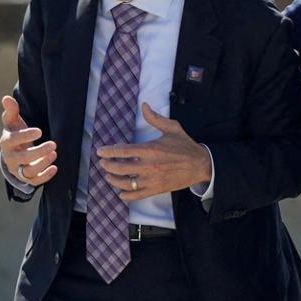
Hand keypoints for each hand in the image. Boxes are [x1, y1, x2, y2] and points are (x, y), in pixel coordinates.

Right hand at [0, 95, 57, 185]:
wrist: (14, 152)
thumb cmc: (15, 132)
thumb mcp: (12, 121)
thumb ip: (11, 110)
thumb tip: (7, 98)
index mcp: (6, 142)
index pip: (13, 140)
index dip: (25, 136)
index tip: (39, 131)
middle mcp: (10, 158)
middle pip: (23, 158)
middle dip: (38, 152)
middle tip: (53, 144)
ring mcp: (18, 169)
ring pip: (28, 171)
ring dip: (42, 164)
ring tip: (54, 153)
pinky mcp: (27, 178)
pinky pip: (35, 181)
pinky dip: (45, 177)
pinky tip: (54, 168)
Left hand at [95, 103, 212, 201]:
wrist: (200, 165)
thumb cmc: (185, 146)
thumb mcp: (171, 128)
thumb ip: (155, 118)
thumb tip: (144, 105)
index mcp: (151, 150)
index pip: (124, 151)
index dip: (109, 151)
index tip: (100, 151)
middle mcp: (149, 166)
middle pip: (121, 168)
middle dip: (108, 165)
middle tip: (102, 163)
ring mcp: (152, 179)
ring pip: (126, 183)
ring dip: (114, 180)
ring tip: (108, 176)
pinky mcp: (157, 189)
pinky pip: (137, 195)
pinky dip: (127, 195)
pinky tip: (121, 192)